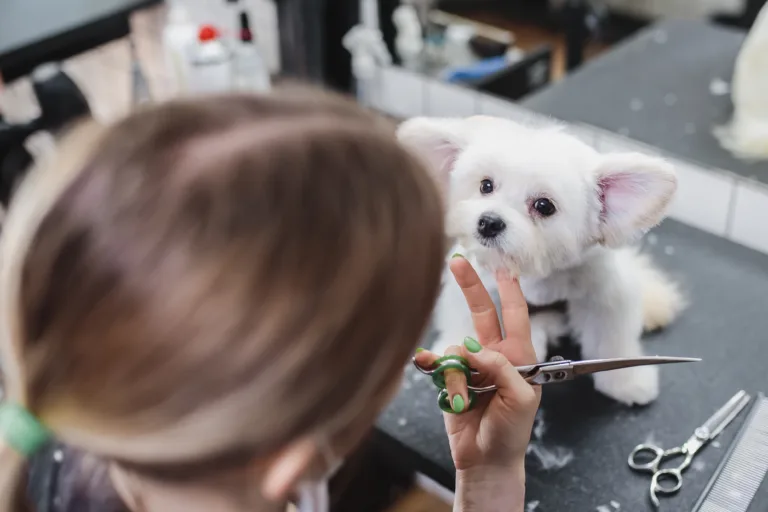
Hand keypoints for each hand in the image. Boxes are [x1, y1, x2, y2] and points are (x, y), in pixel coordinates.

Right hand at [414, 256, 539, 510]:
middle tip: (458, 262)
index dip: (511, 289)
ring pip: (454, 349)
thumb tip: (473, 347)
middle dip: (471, 287)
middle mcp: (493, 356)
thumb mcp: (520, 399)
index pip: (516, 315)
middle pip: (482, 313)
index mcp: (518, 357)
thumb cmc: (512, 432)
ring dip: (454, 370)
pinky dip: (433, 369)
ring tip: (464, 399)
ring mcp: (469, 366)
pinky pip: (436, 365)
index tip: (505, 266)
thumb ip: (501, 368)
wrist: (485, 460)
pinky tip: (427, 369)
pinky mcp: (447, 379)